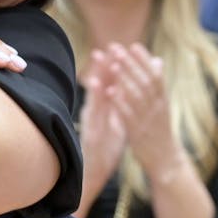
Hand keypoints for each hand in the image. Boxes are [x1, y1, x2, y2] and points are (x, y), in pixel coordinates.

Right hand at [78, 57, 128, 196]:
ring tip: (102, 58)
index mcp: (104, 110)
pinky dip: (96, 98)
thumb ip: (121, 106)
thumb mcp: (117, 124)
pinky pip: (93, 111)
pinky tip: (98, 85)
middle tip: (107, 45)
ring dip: (99, 75)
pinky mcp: (90, 131)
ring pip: (95, 95)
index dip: (113, 67)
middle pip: (100, 85)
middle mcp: (95, 112)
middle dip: (104, 65)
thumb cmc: (105, 148)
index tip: (118, 49)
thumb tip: (127, 89)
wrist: (94, 171)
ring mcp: (91, 121)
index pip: (109, 85)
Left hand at [100, 43, 181, 177]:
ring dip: (124, 79)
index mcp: (163, 101)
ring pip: (137, 96)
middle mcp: (157, 108)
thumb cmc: (161, 132)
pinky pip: (128, 115)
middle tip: (118, 49)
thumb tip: (157, 61)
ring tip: (113, 65)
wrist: (167, 161)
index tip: (134, 45)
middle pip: (145, 82)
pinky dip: (120, 102)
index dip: (144, 61)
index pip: (155, 76)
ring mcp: (148, 120)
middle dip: (131, 64)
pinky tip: (110, 91)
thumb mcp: (163, 106)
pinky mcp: (138, 133)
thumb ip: (158, 84)